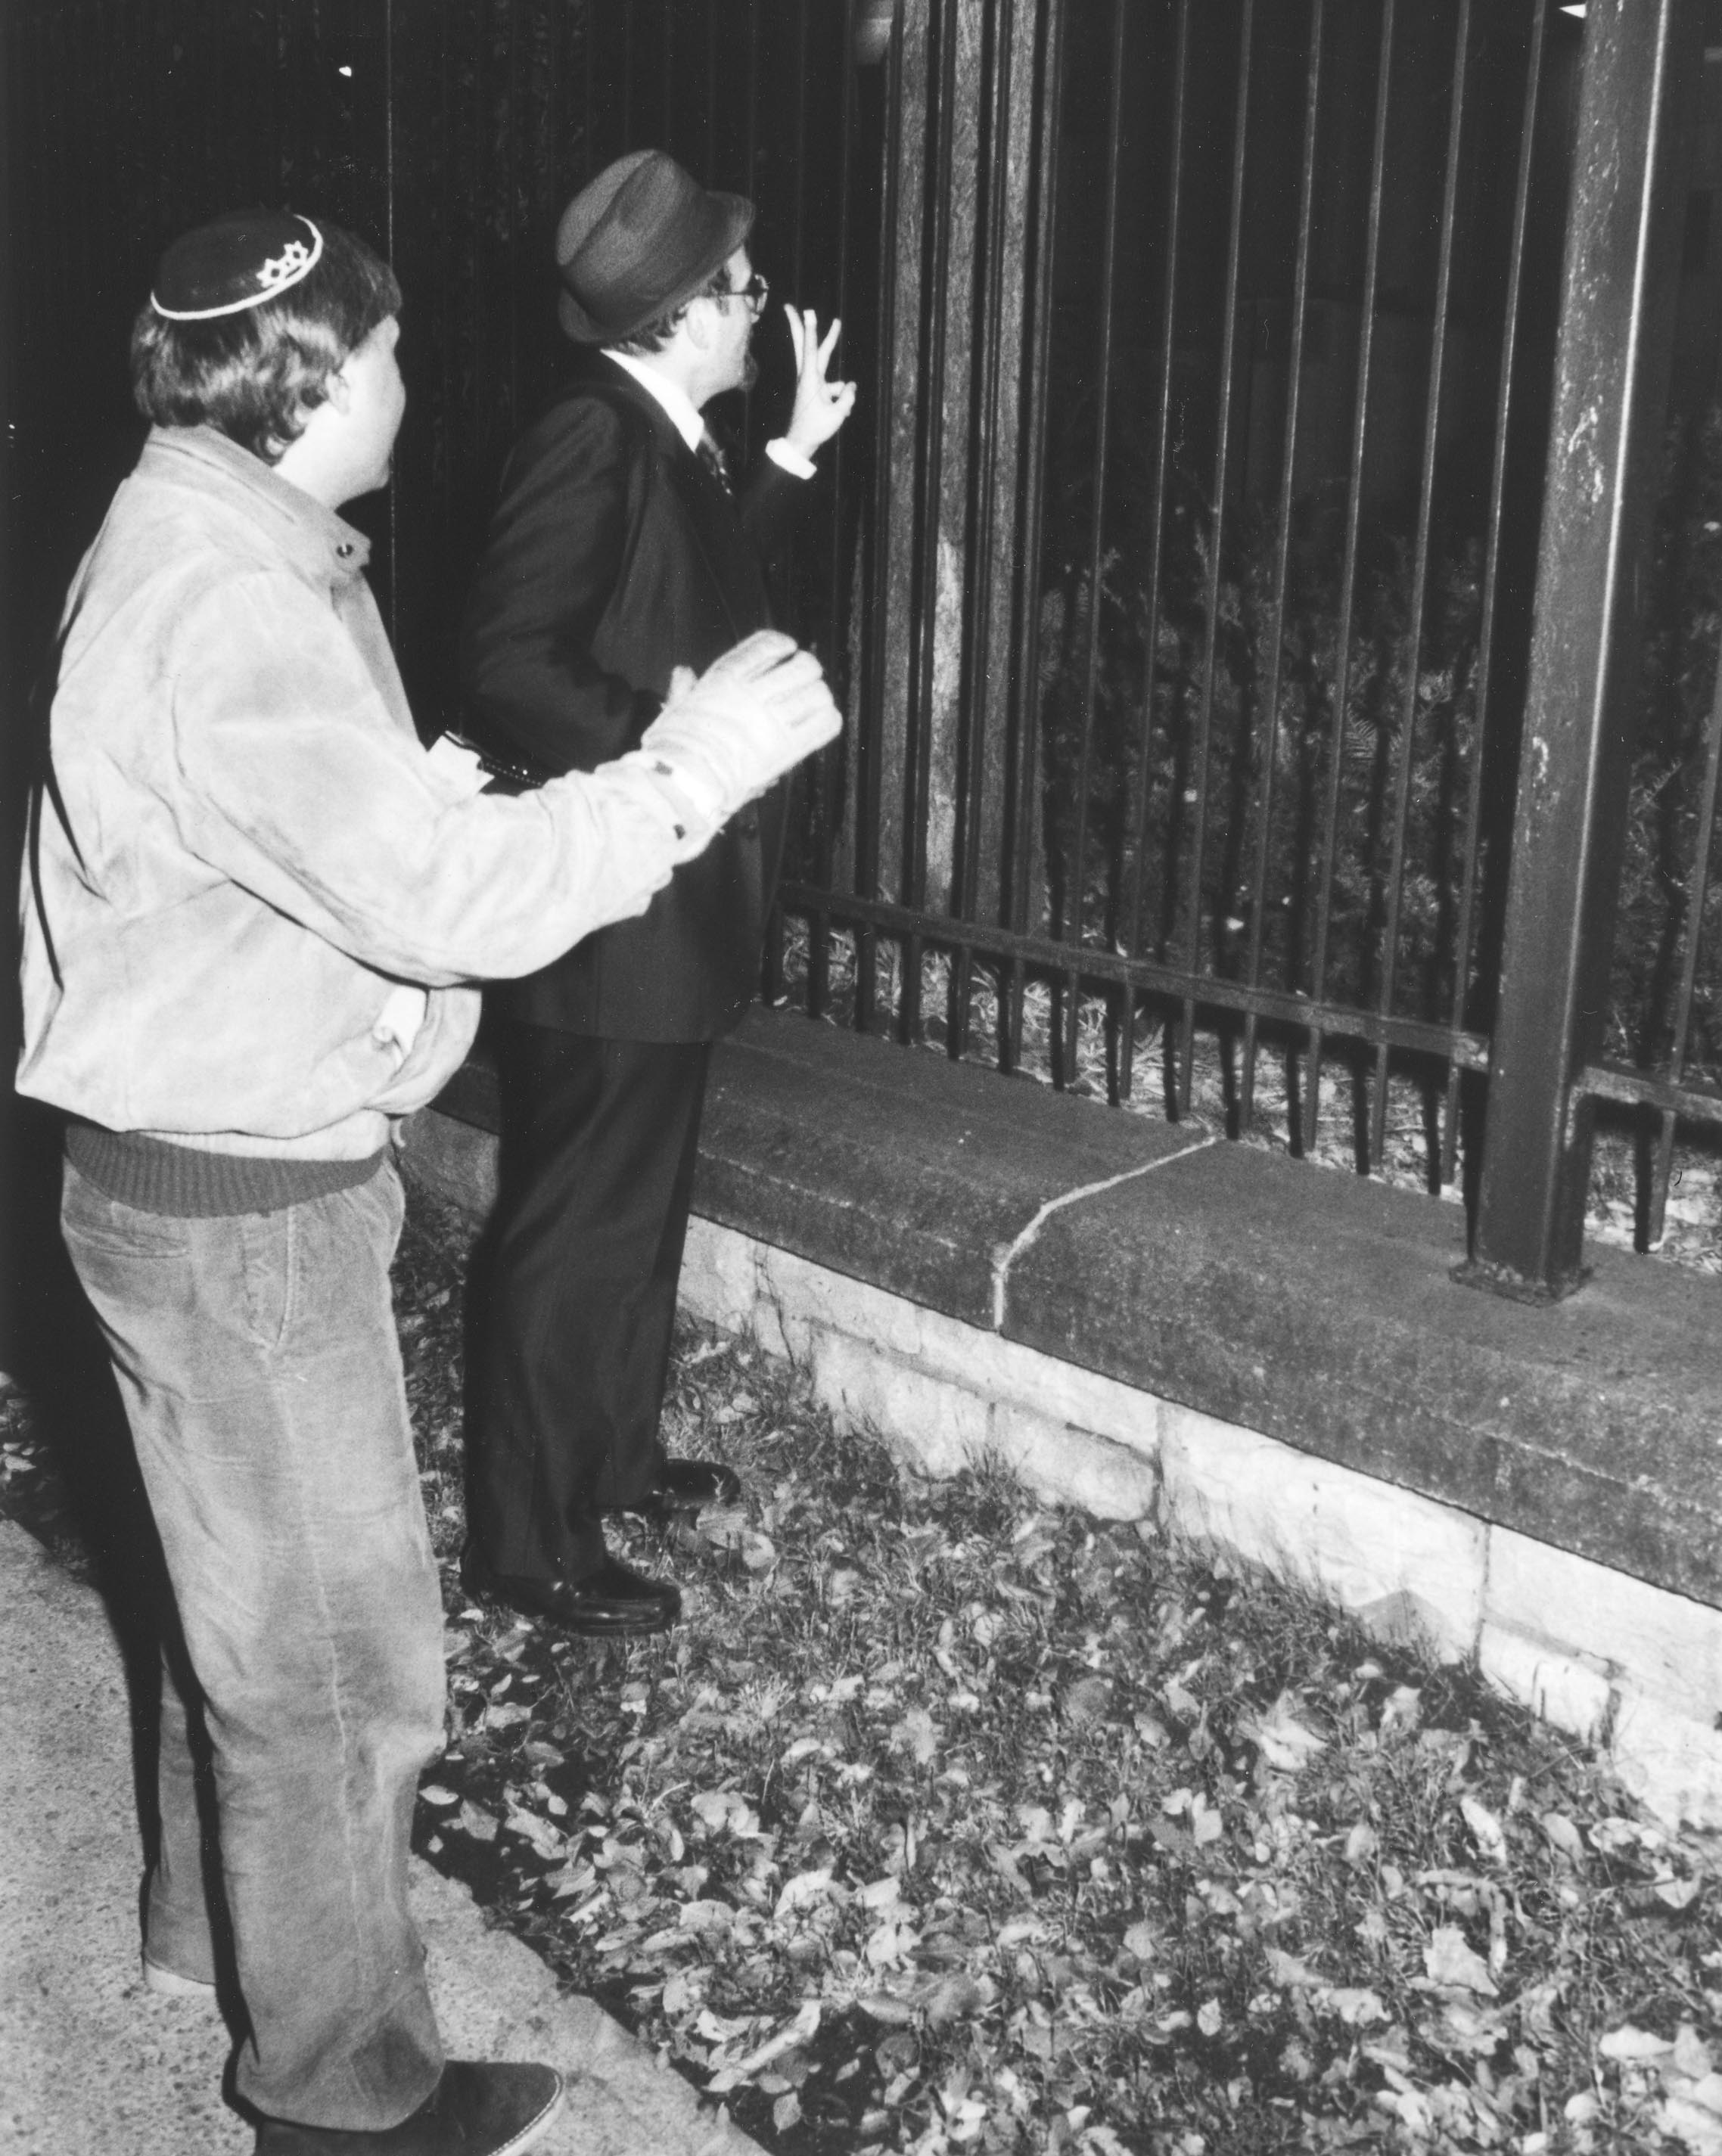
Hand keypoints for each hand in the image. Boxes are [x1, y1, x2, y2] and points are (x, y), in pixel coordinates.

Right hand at [633, 630, 841, 835]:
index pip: (765, 645)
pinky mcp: (786, 749)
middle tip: (803, 678)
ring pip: (817, 692)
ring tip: (814, 701)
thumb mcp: (675, 712)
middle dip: (806, 669)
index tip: (787, 647)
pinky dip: (828, 719)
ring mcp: (771, 721)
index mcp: (725, 681)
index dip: (781, 643)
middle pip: (802, 666)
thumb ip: (683, 691)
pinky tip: (822, 719)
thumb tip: (683, 672)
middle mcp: (753, 695)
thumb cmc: (673, 749)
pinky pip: (824, 724)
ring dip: (818, 695)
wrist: (685, 781)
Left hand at [782, 307, 856, 460]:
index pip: (811, 350)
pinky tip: (845, 408)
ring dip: (829, 341)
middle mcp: (809, 376)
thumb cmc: (815, 429)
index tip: (808, 311)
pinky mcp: (817, 390)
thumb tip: (851, 385)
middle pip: (806, 345)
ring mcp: (812, 382)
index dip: (812, 330)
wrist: (801, 443)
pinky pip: (835, 385)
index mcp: (811, 380)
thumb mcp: (837, 414)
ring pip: (822, 357)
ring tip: (836, 323)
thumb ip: (847, 397)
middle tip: (790, 306)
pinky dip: (842, 395)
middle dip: (800, 325)